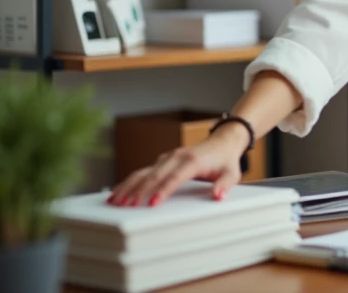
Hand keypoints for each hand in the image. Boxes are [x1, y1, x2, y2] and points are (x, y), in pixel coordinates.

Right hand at [107, 121, 250, 206]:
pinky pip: (143, 171)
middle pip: (154, 176)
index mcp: (193, 161)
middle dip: (139, 191)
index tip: (152, 203)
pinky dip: (129, 181)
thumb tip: (218, 196)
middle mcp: (177, 157)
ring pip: (144, 172)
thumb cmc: (226, 160)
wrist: (223, 141)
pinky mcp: (162, 161)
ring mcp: (167, 158)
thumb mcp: (232, 173)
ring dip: (128, 186)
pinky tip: (118, 192)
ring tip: (114, 201)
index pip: (174, 177)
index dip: (162, 190)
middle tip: (126, 206)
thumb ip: (225, 185)